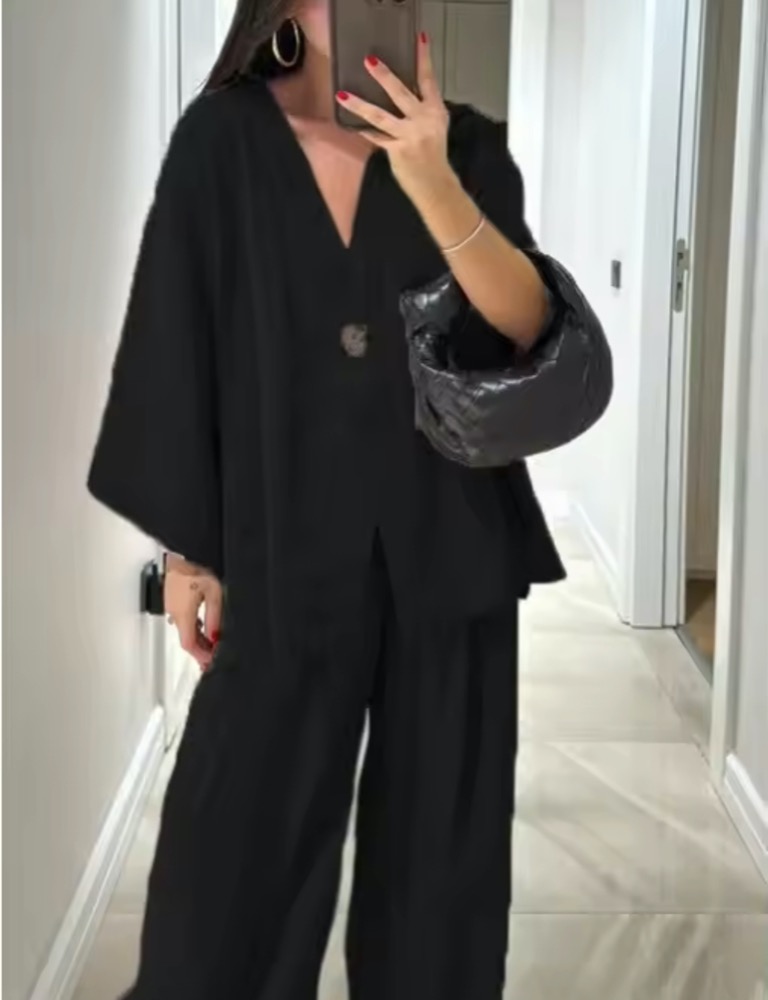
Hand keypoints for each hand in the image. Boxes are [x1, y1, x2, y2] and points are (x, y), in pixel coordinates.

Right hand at [164, 554, 221, 671]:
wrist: (183, 549)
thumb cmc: (196, 564)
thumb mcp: (213, 592)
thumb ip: (214, 617)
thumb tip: (216, 637)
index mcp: (183, 613)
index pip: (189, 645)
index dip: (200, 657)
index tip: (210, 663)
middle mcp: (174, 612)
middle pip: (186, 640)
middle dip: (201, 651)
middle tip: (213, 658)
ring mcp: (172, 605)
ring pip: (184, 630)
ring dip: (198, 640)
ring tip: (212, 645)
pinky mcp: (173, 599)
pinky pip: (182, 619)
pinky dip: (194, 628)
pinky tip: (204, 627)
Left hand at [336, 33, 452, 203]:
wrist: (435, 184)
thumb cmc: (433, 155)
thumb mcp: (435, 127)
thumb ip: (421, 109)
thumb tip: (401, 93)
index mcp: (435, 111)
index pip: (428, 80)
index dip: (424, 59)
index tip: (419, 38)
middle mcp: (424, 120)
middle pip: (401, 93)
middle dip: (385, 76)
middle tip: (369, 61)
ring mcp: (410, 135)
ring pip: (380, 115)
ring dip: (360, 104)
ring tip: (343, 94)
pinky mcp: (397, 149)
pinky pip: (375, 136)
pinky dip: (362, 129)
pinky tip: (349, 123)